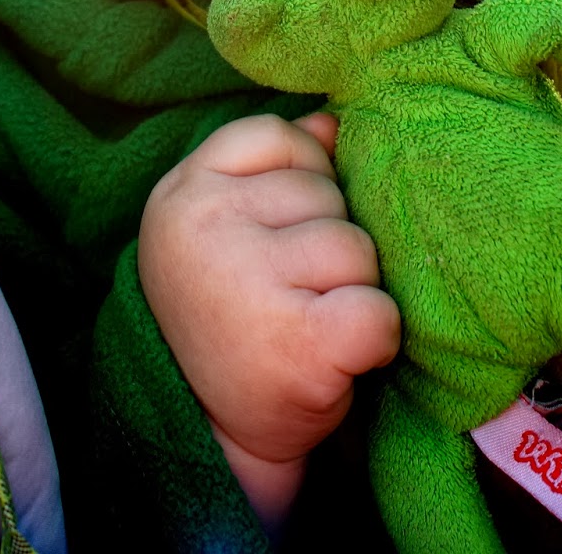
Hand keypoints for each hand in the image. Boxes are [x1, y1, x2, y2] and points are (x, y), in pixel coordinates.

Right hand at [138, 111, 400, 531]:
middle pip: (327, 193)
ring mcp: (249, 280)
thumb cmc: (233, 317)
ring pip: (358, 248)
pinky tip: (336, 355)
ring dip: (352, 289)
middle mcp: (206, 227)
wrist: (209, 440)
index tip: (276, 239)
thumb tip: (334, 121)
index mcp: (182, 192)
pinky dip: (375, 338)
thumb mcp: (231, 228)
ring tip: (309, 323)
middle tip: (290, 296)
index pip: (278, 138)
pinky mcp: (299, 341)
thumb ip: (276, 168)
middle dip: (328, 243)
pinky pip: (379, 310)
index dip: (300, 183)